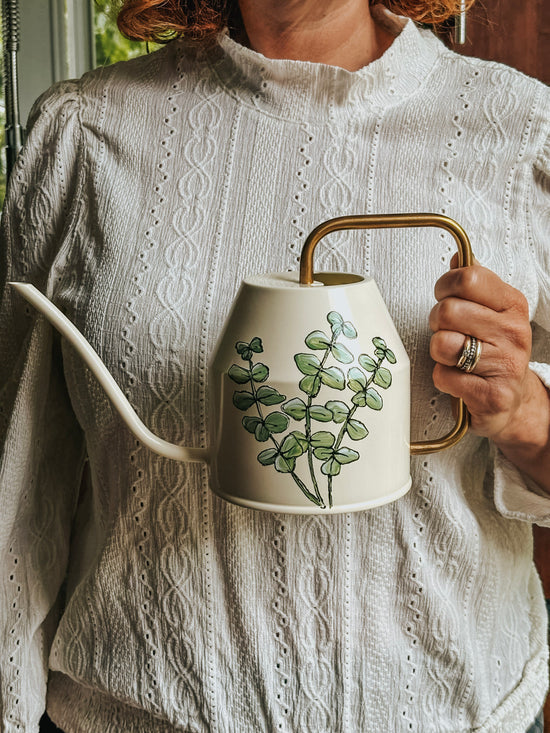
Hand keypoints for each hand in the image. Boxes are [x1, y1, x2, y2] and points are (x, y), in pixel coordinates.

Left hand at [429, 256, 535, 442]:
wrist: (513, 400)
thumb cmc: (495, 352)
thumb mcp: (491, 312)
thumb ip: (474, 284)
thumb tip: (459, 257)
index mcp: (512, 304)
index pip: (468, 278)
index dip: (445, 286)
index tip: (445, 297)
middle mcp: (513, 332)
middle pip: (447, 311)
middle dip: (436, 323)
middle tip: (447, 332)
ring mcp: (505, 364)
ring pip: (442, 344)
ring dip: (439, 352)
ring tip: (454, 356)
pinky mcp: (491, 395)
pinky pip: (443, 376)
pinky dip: (443, 378)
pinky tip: (459, 378)